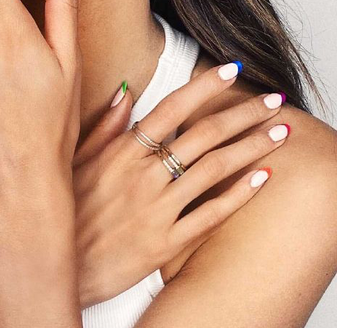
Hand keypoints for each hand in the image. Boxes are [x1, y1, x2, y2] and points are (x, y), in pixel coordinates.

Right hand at [72, 63, 287, 306]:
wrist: (57, 266)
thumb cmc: (65, 213)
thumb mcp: (74, 161)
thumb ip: (104, 127)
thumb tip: (125, 92)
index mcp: (120, 153)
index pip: (171, 109)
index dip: (204, 86)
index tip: (230, 70)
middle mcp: (142, 176)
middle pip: (204, 134)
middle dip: (245, 113)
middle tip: (273, 100)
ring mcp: (157, 210)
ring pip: (216, 169)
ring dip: (253, 146)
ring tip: (279, 132)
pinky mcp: (166, 242)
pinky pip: (212, 213)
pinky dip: (241, 193)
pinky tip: (261, 177)